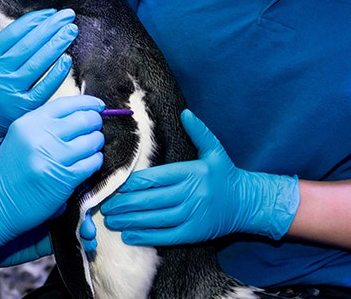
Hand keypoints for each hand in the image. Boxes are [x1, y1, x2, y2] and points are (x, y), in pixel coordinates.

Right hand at [0, 0, 78, 148]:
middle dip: (51, 28)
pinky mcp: (21, 109)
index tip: (51, 12)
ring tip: (71, 30)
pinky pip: (43, 88)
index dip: (35, 20)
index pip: (14, 32)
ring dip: (57, 45)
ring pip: (38, 64)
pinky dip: (56, 74)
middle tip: (68, 15)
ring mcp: (9, 91)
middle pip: (29, 45)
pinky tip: (67, 60)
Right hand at [0, 96, 104, 264]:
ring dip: (96, 144)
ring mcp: (50, 157)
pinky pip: (91, 163)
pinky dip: (95, 162)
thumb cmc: (8, 173)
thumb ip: (45, 125)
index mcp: (28, 122)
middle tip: (96, 129)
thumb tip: (81, 113)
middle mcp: (39, 136)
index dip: (88, 103)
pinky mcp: (62, 179)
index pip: (66, 103)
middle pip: (83, 119)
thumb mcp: (20, 139)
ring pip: (92, 141)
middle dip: (95, 124)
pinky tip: (89, 164)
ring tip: (92, 148)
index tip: (99, 106)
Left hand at [101, 109, 298, 245]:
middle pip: (150, 199)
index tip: (115, 186)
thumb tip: (186, 113)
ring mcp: (191, 215)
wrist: (246, 202)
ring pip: (154, 218)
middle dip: (124, 204)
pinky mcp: (193, 232)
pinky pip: (165, 236)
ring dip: (130, 220)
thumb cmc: (225, 175)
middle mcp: (190, 193)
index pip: (155, 178)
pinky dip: (146, 236)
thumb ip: (199, 132)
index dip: (132, 184)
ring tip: (110, 221)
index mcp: (191, 172)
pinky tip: (129, 235)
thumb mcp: (215, 151)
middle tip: (104, 205)